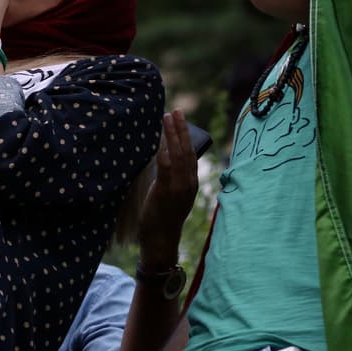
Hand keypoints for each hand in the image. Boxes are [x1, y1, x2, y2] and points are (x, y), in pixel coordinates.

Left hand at [138, 110, 199, 267]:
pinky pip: (166, 164)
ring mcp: (180, 186)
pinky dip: (164, 148)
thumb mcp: (171, 194)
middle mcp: (189, 183)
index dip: (187, 136)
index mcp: (191, 183)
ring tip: (168, 117)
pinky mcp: (167, 190)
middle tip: (176, 111)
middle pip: (187, 150)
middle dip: (182, 129)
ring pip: (178, 154)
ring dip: (173, 133)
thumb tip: (161, 156)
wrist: (161, 239)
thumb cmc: (162, 217)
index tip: (180, 120)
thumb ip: (170, 177)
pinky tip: (160, 137)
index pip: (191, 154)